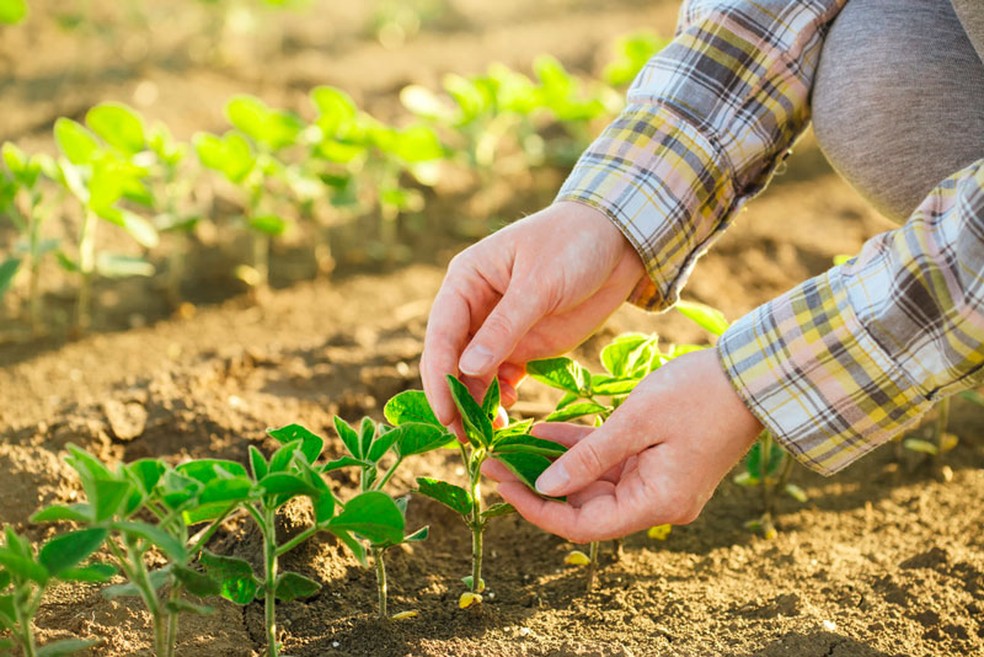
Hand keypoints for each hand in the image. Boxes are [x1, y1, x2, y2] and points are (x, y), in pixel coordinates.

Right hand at [422, 201, 645, 424]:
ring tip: (489, 433)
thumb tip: (466, 369)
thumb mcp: (540, 284)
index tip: (446, 413)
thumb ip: (505, 327)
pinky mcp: (523, 345)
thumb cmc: (574, 245)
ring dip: (477, 404)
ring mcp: (498, 329)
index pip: (441, 334)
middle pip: (451, 360)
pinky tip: (509, 412)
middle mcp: (474, 307)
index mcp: (466, 281)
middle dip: (455, 397)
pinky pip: (501, 379)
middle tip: (463, 437)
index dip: (439, 376)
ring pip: (474, 375)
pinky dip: (500, 398)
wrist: (620, 241)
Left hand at [486, 348, 763, 542]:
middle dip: (538, 485)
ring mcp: (658, 481)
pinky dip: (579, 449)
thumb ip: (588, 456)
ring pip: (594, 482)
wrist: (754, 375)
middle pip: (585, 506)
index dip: (538, 511)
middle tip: (493, 462)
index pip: (584, 525)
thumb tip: (544, 485)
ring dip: (555, 466)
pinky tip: (542, 433)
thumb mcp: (636, 421)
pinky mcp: (658, 460)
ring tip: (508, 448)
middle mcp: (657, 502)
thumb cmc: (700, 394)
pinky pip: (610, 461)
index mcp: (657, 503)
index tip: (501, 487)